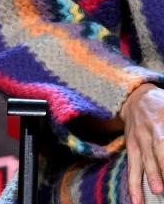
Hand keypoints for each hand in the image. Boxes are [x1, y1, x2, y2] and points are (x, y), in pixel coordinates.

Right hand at [122, 83, 163, 203]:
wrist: (134, 98)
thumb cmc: (161, 105)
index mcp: (162, 120)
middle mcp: (150, 130)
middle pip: (158, 150)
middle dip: (162, 167)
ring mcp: (138, 140)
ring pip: (144, 160)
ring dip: (150, 176)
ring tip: (157, 191)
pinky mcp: (131, 147)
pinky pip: (132, 167)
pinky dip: (133, 184)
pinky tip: (137, 200)